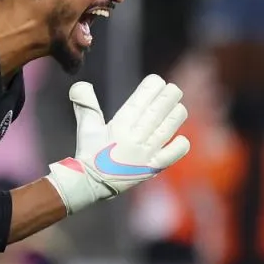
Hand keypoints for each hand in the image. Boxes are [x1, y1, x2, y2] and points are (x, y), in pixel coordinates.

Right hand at [47, 74, 189, 214]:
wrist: (91, 183)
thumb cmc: (89, 153)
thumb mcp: (86, 127)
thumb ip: (85, 104)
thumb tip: (81, 84)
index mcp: (119, 126)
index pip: (139, 102)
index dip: (150, 89)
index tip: (157, 80)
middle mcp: (134, 138)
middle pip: (156, 113)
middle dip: (167, 98)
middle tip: (174, 89)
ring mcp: (145, 154)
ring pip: (166, 129)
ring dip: (175, 116)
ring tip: (179, 106)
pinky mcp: (151, 168)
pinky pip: (171, 155)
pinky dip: (179, 146)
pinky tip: (182, 138)